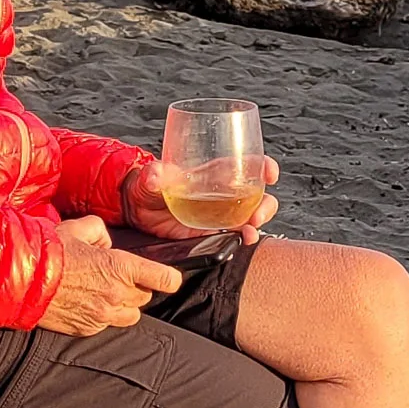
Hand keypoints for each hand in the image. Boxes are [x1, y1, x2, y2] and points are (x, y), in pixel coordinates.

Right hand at [38, 213, 183, 334]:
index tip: (168, 278)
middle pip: (145, 297)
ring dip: (125, 305)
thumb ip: (100, 231)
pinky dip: (103, 316)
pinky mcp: (88, 329)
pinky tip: (87, 303)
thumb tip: (106, 243)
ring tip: (106, 293)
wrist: (22, 280)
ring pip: (131, 315)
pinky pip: (107, 325)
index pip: (165, 279)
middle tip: (117, 277)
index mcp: (121, 267)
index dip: (169, 279)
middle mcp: (117, 294)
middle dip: (136, 287)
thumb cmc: (49, 252)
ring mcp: (103, 315)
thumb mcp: (78, 228)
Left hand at [124, 155, 280, 242]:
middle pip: (257, 195)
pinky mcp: (214, 234)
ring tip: (249, 232)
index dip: (263, 166)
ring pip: (251, 217)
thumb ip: (154, 175)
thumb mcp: (149, 178)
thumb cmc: (148, 187)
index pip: (246, 165)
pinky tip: (240, 243)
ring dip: (256, 224)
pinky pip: (235, 237)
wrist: (139, 212)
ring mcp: (221, 215)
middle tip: (256, 216)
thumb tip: (156, 174)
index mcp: (214, 172)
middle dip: (265, 204)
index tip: (269, 172)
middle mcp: (223, 193)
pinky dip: (242, 240)